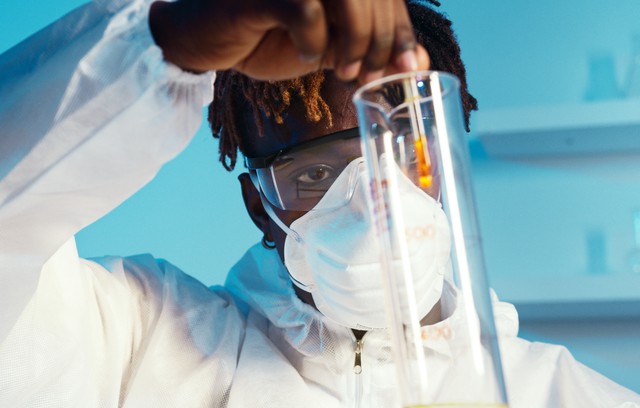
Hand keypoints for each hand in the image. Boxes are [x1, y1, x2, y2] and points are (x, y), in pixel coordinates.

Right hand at [148, 0, 428, 80]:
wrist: (206, 38)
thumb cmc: (266, 35)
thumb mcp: (329, 44)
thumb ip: (369, 46)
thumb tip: (417, 63)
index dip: (401, 27)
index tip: (407, 64)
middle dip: (382, 41)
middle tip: (368, 75)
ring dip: (355, 40)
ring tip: (343, 71)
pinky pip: (305, 9)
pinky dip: (313, 40)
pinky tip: (304, 55)